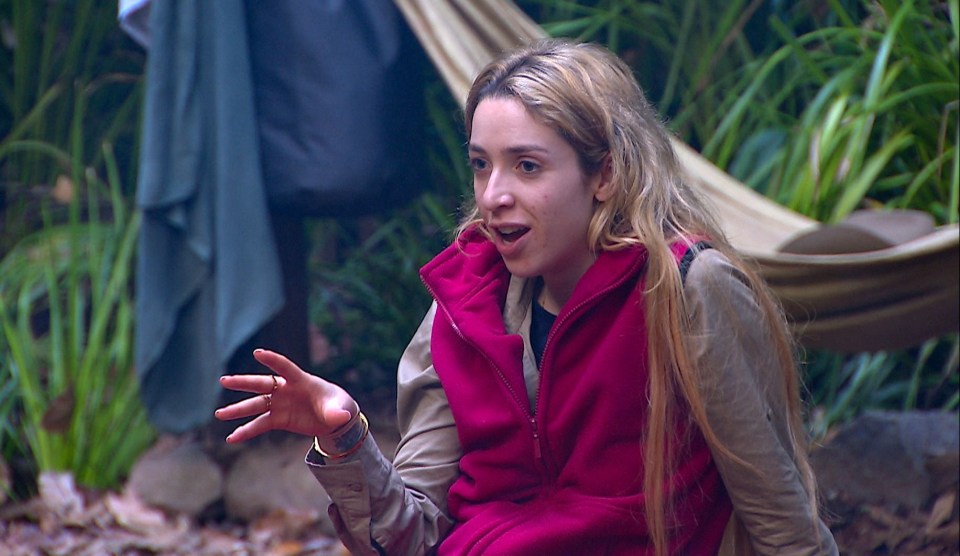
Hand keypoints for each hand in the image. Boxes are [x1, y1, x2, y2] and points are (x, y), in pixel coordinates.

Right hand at [214, 348, 358, 443]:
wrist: (334, 419)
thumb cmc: (337, 405)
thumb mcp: (340, 408)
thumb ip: (337, 412)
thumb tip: (340, 418)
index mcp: (302, 380)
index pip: (285, 367)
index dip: (272, 360)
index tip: (257, 353)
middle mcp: (286, 390)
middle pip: (262, 384)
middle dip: (243, 382)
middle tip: (224, 381)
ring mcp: (280, 404)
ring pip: (256, 405)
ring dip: (238, 409)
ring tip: (219, 414)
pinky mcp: (279, 419)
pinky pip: (259, 425)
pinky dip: (246, 431)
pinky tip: (232, 438)